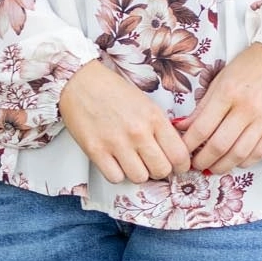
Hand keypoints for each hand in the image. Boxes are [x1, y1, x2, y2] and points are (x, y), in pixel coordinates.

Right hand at [58, 59, 192, 184]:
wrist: (80, 82)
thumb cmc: (113, 92)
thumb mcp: (146, 104)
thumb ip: (161, 127)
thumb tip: (173, 152)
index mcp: (154, 117)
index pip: (179, 154)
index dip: (181, 165)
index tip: (177, 166)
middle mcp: (138, 132)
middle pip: (161, 170)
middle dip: (159, 170)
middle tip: (152, 164)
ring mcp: (116, 143)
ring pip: (140, 178)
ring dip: (138, 173)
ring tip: (132, 161)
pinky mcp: (96, 151)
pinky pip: (115, 178)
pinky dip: (117, 174)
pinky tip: (115, 162)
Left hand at [178, 43, 261, 174]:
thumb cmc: (246, 68)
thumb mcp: (219, 81)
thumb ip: (202, 107)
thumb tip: (182, 127)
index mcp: (227, 92)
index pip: (202, 127)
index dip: (189, 145)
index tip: (182, 152)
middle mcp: (247, 107)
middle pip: (220, 145)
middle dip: (203, 160)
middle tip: (195, 165)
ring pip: (240, 153)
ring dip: (222, 166)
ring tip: (212, 168)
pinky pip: (260, 152)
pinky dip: (244, 162)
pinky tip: (235, 162)